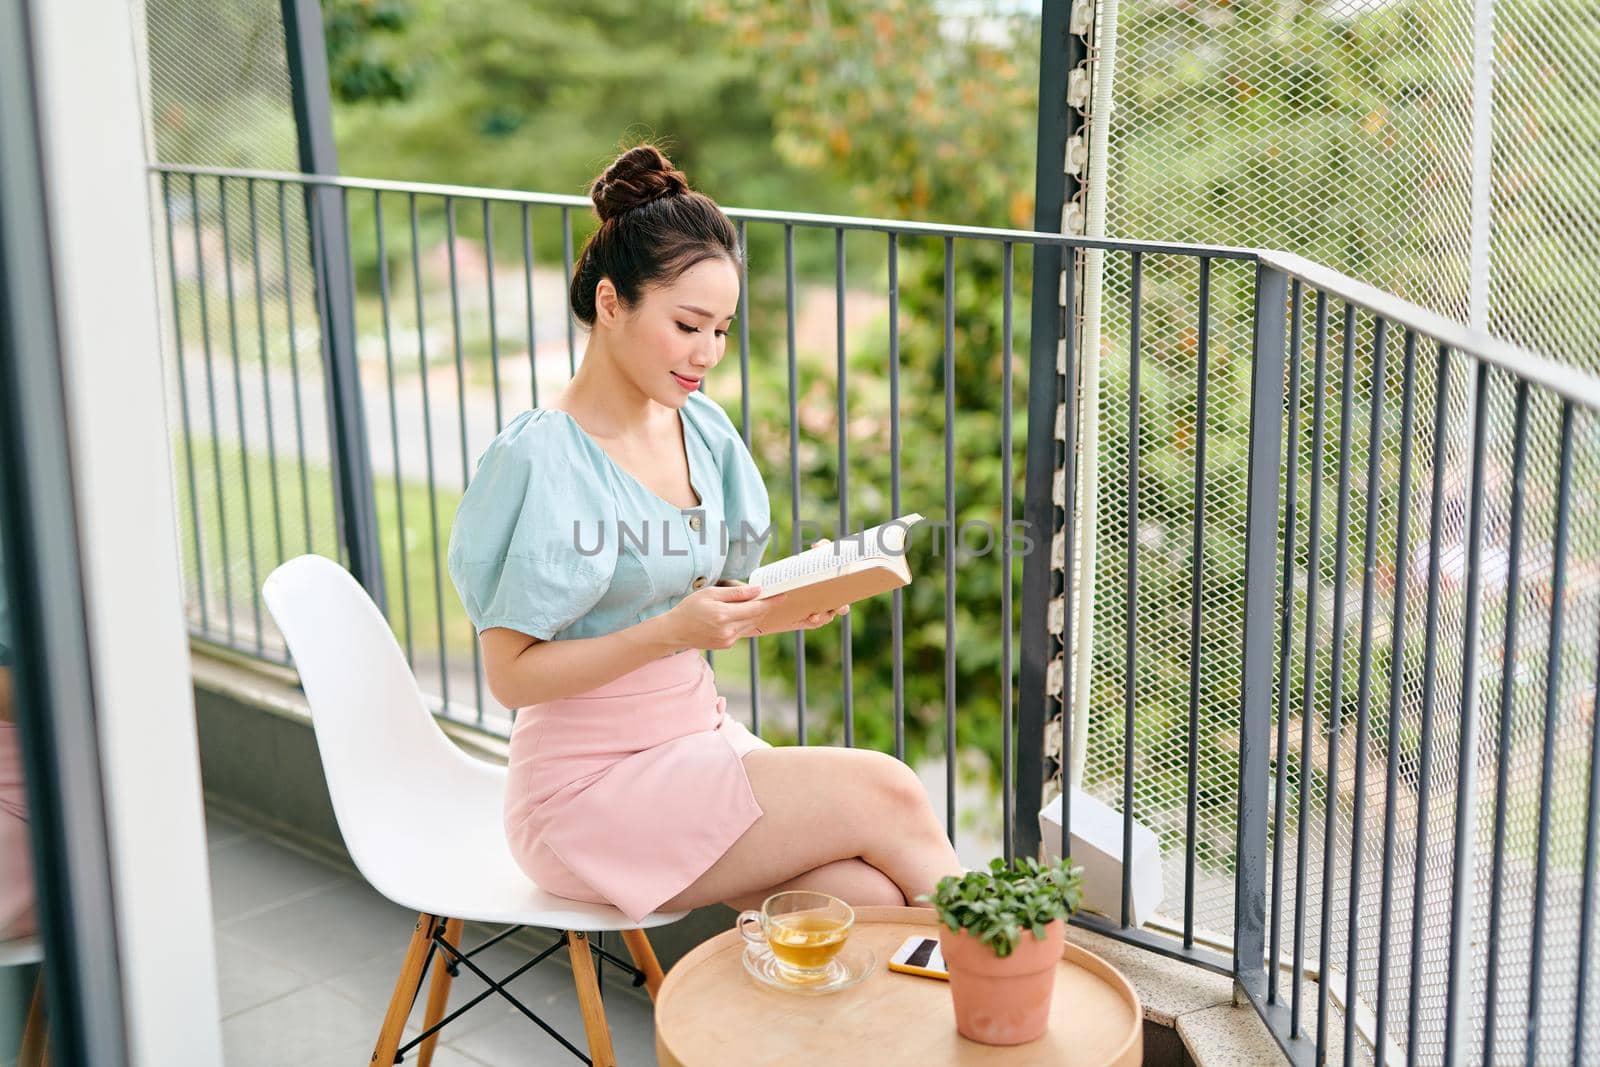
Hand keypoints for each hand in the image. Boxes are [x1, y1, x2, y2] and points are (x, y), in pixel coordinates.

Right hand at [666, 583, 786, 650]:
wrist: (675, 631)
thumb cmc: (690, 608)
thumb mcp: (711, 593)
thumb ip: (735, 593)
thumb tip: (757, 591)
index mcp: (723, 615)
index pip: (755, 608)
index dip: (770, 601)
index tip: (782, 594)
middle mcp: (728, 630)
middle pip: (756, 617)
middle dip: (765, 606)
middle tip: (773, 595)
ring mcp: (728, 640)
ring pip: (751, 624)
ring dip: (757, 614)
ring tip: (758, 602)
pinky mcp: (726, 645)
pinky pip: (742, 630)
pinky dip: (745, 621)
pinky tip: (740, 613)